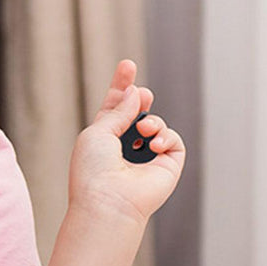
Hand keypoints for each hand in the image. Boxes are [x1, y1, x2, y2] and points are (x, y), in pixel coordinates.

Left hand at [69, 60, 184, 224]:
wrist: (108, 201)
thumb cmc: (94, 170)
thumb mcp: (98, 131)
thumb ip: (118, 110)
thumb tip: (135, 94)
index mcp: (103, 139)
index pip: (114, 107)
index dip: (122, 86)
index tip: (128, 65)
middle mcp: (124, 147)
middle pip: (137, 112)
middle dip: (141, 98)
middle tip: (142, 95)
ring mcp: (146, 157)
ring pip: (155, 124)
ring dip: (150, 121)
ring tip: (143, 129)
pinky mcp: (166, 165)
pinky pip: (172, 140)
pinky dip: (164, 137)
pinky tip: (152, 145)